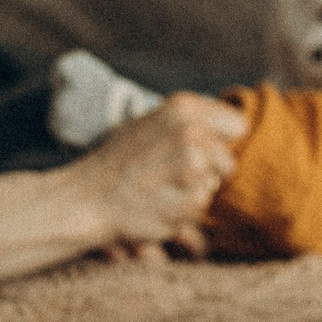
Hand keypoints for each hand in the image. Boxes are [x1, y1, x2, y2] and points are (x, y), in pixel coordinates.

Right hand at [68, 91, 245, 249]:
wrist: (84, 198)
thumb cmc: (120, 162)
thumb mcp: (151, 123)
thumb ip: (192, 121)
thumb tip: (237, 125)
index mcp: (183, 107)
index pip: (236, 126)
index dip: (221, 143)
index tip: (200, 152)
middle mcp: (189, 131)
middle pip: (228, 162)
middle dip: (207, 174)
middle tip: (168, 177)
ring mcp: (188, 166)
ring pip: (214, 186)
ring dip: (192, 194)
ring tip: (159, 189)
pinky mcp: (187, 201)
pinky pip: (201, 209)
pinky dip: (182, 214)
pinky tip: (156, 205)